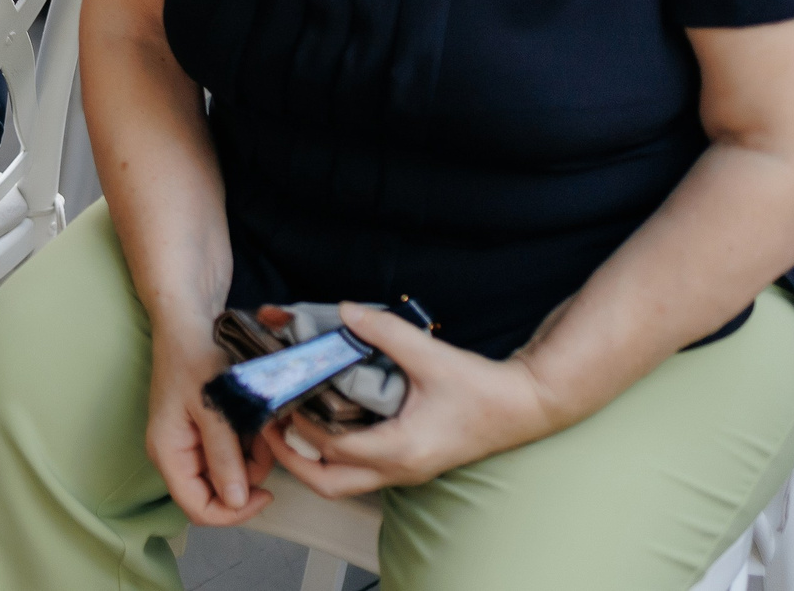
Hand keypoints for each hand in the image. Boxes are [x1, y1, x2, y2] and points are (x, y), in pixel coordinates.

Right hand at [144, 321, 277, 525]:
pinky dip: (249, 442)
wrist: (189, 321)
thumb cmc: (195, 356)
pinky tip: (254, 418)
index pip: (198, 509)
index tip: (266, 494)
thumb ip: (224, 456)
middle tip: (264, 443)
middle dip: (247, 475)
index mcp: (169, 453)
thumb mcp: (214, 407)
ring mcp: (189, 443)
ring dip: (253, 456)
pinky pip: (232, 453)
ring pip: (229, 473)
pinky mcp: (203, 432)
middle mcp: (176, 454)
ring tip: (260, 422)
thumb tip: (237, 501)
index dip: (233, 513)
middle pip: (217, 493)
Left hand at [260, 302, 556, 496]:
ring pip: (342, 483)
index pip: (332, 446)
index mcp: (401, 449)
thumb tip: (343, 310)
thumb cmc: (482, 388)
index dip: (299, 424)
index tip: (279, 397)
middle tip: (269, 425)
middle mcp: (399, 470)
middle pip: (328, 483)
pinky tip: (322, 423)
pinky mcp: (409, 464)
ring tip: (287, 423)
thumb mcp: (430, 355)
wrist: (524, 407)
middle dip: (292, 459)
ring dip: (310, 460)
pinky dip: (332, 455)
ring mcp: (404, 472)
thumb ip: (383, 332)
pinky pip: (359, 472)